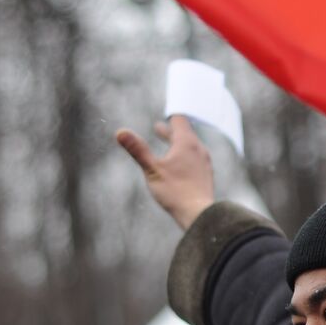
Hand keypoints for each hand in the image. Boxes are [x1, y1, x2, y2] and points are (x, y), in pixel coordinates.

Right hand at [116, 114, 215, 229]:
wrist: (199, 213)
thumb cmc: (175, 192)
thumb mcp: (152, 170)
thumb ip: (138, 150)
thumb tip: (120, 132)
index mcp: (187, 144)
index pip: (180, 121)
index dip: (171, 117)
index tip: (168, 111)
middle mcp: (199, 150)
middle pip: (185, 134)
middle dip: (170, 131)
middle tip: (159, 128)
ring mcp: (205, 163)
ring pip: (190, 147)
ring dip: (177, 144)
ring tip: (168, 145)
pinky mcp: (206, 175)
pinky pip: (195, 159)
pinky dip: (184, 156)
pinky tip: (179, 166)